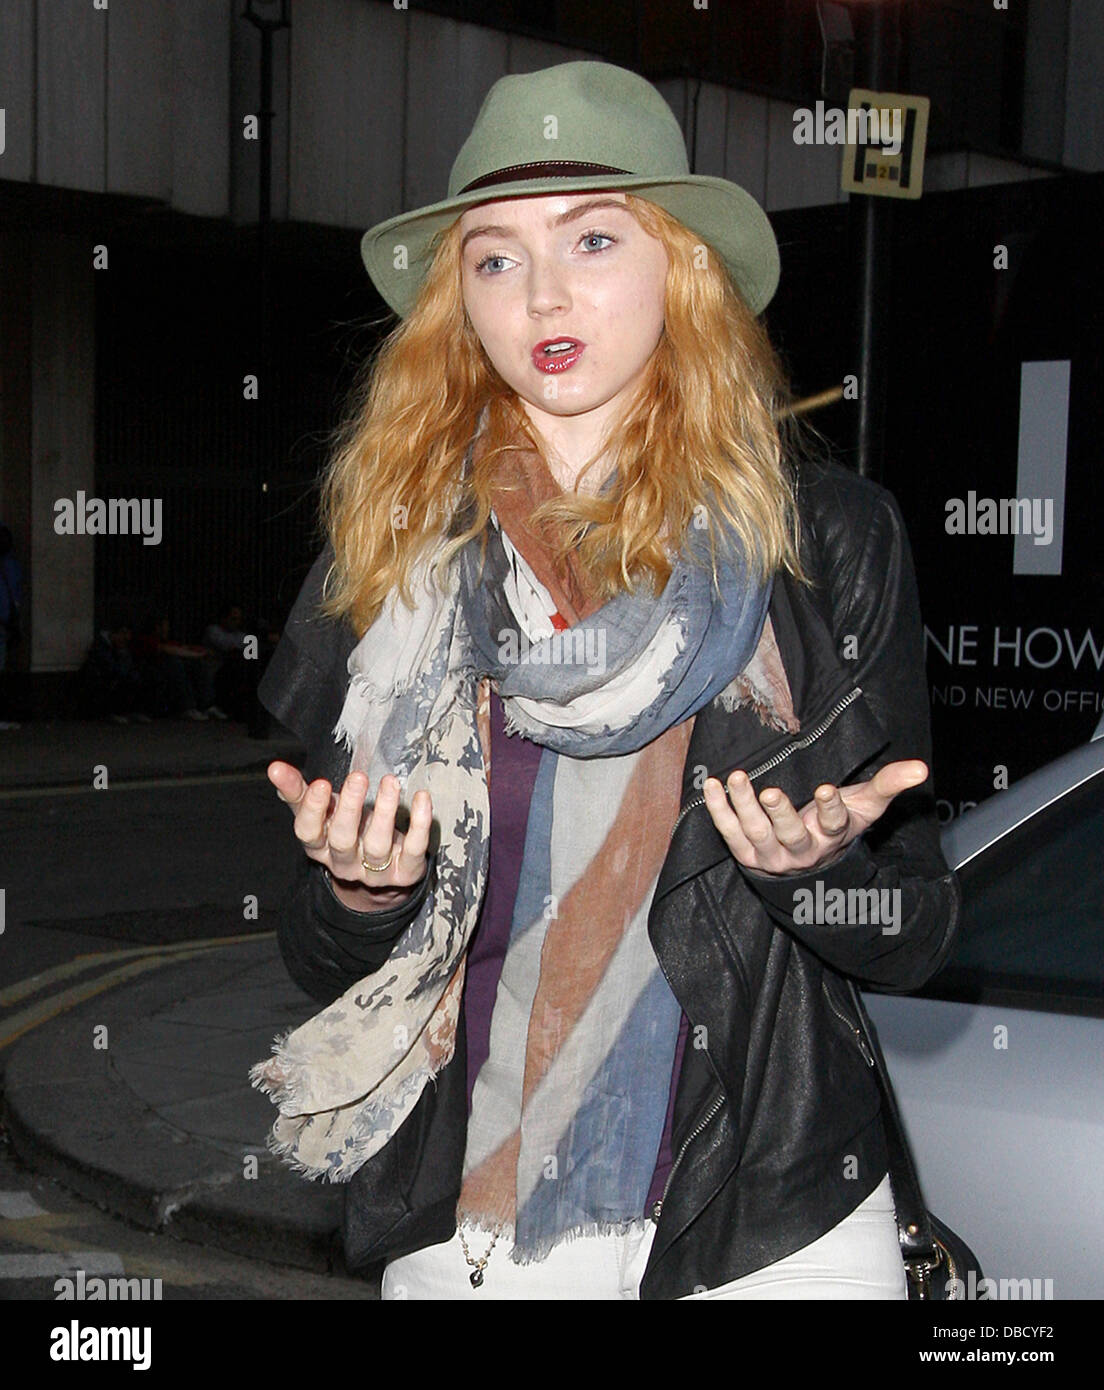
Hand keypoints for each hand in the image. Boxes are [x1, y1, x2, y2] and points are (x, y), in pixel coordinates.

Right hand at [267, 763, 432, 902]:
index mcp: (320, 846)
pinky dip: (420, 825)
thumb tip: (274, 767)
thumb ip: (298, 790)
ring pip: (378, 846)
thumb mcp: (321, 810)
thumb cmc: (346, 827)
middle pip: (343, 839)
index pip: (309, 833)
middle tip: (358, 776)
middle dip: (350, 808)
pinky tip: (421, 798)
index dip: (314, 810)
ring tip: (390, 781)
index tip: (321, 783)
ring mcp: (375, 870)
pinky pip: (414, 850)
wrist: (381, 867)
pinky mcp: (405, 871)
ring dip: (384, 812)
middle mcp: (345, 862)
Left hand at [702, 759, 928, 876]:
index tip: (827, 790)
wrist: (810, 865)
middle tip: (771, 792)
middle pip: (790, 834)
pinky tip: (710, 786)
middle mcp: (802, 849)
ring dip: (744, 807)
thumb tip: (921, 767)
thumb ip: (890, 784)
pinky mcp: (746, 853)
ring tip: (736, 779)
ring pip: (756, 833)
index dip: (831, 809)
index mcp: (832, 835)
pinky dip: (717, 811)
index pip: (835, 824)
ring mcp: (771, 854)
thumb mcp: (866, 805)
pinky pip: (729, 833)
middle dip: (780, 813)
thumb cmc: (839, 823)